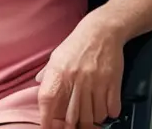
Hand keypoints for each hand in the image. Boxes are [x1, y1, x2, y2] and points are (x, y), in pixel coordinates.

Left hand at [37, 14, 124, 128]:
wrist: (101, 32)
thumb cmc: (76, 44)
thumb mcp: (56, 56)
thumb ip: (48, 72)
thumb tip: (39, 84)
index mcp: (58, 72)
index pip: (48, 100)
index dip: (47, 119)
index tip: (48, 128)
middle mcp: (75, 79)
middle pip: (72, 116)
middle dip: (71, 126)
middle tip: (71, 127)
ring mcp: (95, 83)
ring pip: (93, 116)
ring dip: (91, 121)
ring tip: (89, 117)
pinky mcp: (112, 84)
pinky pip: (110, 109)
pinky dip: (107, 114)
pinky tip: (104, 109)